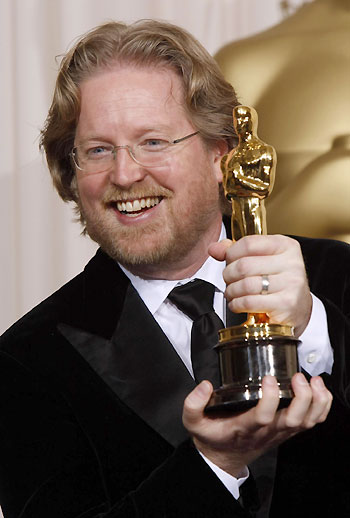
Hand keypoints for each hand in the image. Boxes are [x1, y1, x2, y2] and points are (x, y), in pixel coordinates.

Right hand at [183, 375, 331, 476]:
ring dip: (316, 401)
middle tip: (296, 377)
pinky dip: (322, 407)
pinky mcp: (287, 430)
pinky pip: (312, 422)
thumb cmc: (212, 437)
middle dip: (301, 397)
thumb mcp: (193, 422)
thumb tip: (204, 386)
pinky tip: (319, 390)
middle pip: (293, 419)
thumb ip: (192, 403)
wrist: (222, 459)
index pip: (263, 417)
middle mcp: (266, 431)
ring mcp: (279, 432)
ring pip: (307, 422)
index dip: (270, 398)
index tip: (268, 378)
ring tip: (313, 381)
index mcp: (244, 427)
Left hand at [209, 234, 311, 335]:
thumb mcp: (261, 261)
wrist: (298, 311)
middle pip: (244, 265)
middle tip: (229, 281)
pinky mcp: (286, 304)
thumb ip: (237, 252)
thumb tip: (213, 248)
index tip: (229, 262)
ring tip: (233, 294)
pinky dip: (237, 304)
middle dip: (228, 275)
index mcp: (285, 246)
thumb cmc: (276, 283)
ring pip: (245, 285)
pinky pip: (249, 302)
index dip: (231, 254)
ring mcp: (291, 284)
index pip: (248, 243)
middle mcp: (292, 263)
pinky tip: (238, 304)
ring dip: (231, 292)